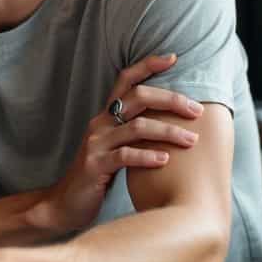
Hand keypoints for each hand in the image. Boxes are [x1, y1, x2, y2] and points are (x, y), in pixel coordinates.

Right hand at [27, 53, 202, 233]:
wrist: (64, 203)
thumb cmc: (97, 175)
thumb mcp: (114, 147)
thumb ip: (134, 132)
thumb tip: (171, 121)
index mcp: (106, 116)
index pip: (125, 80)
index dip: (147, 65)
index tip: (173, 57)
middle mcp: (99, 123)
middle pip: (137, 97)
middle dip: (170, 100)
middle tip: (197, 111)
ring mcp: (95, 143)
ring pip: (136, 127)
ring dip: (168, 131)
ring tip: (191, 141)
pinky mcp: (95, 166)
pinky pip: (125, 156)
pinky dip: (147, 156)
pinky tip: (165, 160)